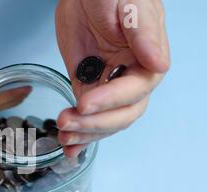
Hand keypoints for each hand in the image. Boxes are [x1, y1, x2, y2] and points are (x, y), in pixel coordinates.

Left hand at [55, 0, 169, 156]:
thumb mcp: (128, 4)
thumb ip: (142, 32)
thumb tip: (159, 64)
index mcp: (147, 60)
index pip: (134, 91)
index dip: (110, 101)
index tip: (85, 103)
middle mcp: (130, 79)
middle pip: (122, 114)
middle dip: (94, 123)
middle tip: (67, 123)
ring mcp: (108, 87)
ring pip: (104, 121)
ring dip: (85, 133)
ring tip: (63, 136)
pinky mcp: (88, 88)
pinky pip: (87, 116)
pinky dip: (79, 134)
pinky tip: (69, 147)